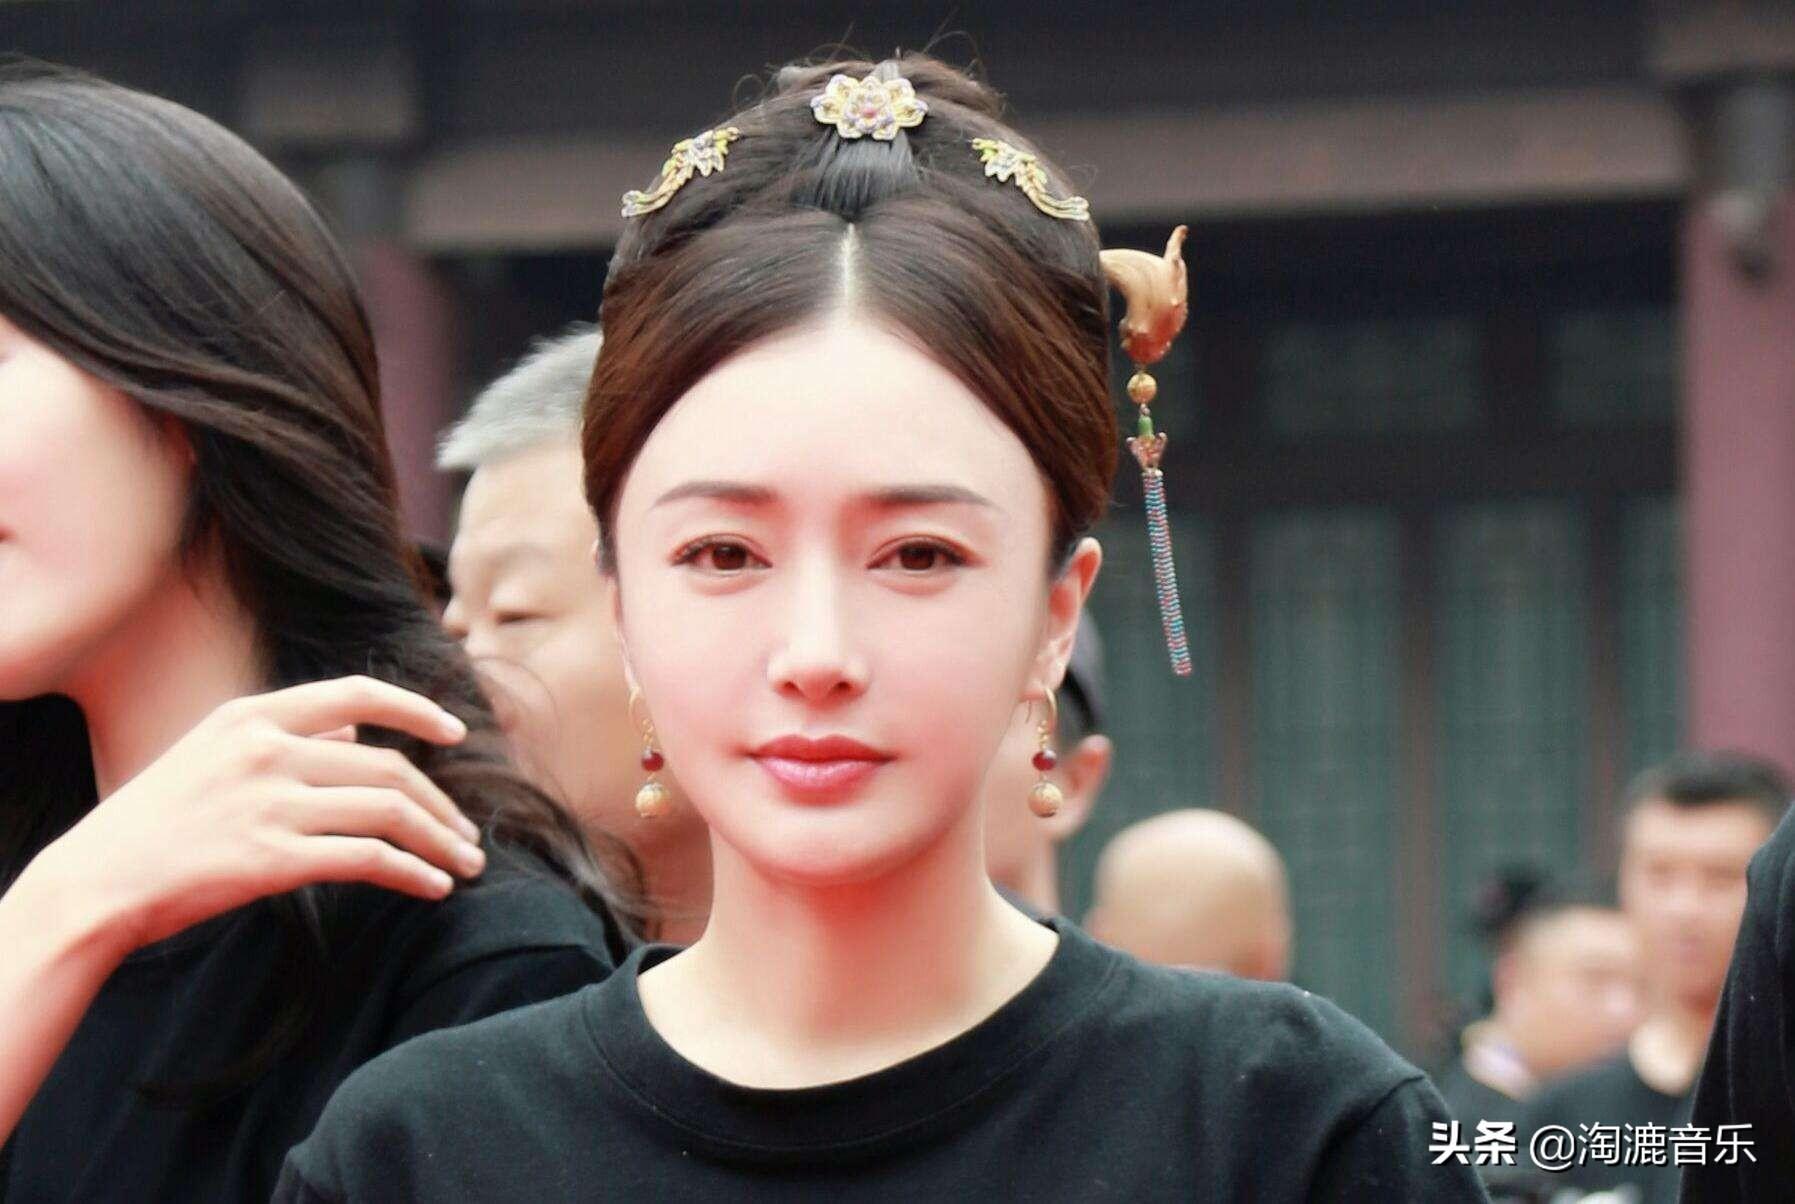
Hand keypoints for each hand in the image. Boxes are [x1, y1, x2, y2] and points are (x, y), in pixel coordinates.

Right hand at [28, 675, 487, 956]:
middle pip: (388, 767)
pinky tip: (431, 887)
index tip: (457, 733)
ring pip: (389, 811)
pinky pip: (368, 858)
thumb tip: (353, 731)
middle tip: (468, 835)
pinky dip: (412, 872)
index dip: (416, 710)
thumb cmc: (153, 823)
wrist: (94, 883)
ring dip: (440, 841)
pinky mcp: (272, 859)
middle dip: (441, 805)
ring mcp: (270, 803)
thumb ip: (284, 737)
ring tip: (465, 865)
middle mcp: (266, 751)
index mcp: (252, 716)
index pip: (357, 694)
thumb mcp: (211, 754)